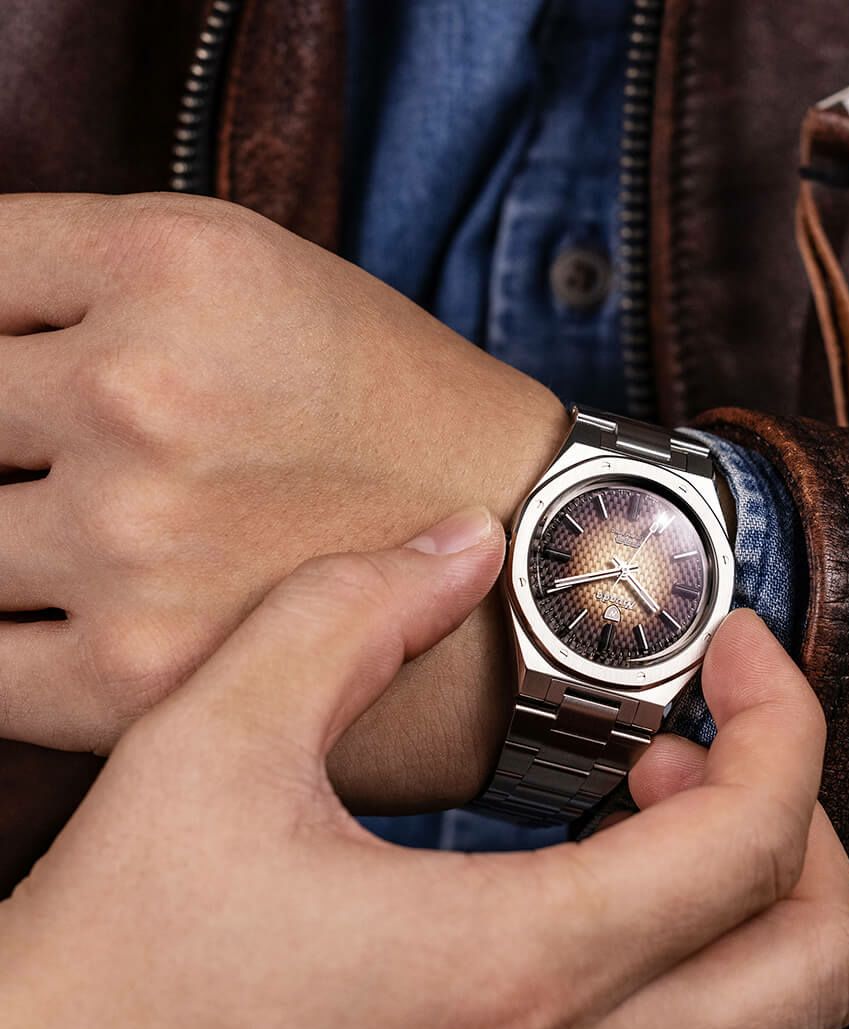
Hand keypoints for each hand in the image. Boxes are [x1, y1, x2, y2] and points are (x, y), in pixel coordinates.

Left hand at [0, 192, 568, 810]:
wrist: (530, 556)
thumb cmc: (398, 416)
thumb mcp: (261, 278)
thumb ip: (83, 284)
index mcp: (175, 263)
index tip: (32, 376)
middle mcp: (144, 395)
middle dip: (14, 440)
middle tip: (103, 469)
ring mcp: (131, 544)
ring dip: (18, 538)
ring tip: (131, 542)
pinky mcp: (132, 677)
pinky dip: (14, 641)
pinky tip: (93, 623)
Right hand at [0, 525, 848, 1028]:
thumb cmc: (107, 966)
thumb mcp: (208, 744)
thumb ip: (348, 616)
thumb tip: (459, 547)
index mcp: (512, 971)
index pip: (758, 839)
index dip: (780, 714)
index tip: (732, 651)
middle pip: (820, 965)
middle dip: (802, 825)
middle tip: (693, 752)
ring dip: (759, 923)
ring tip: (649, 834)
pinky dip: (706, 1000)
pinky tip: (600, 924)